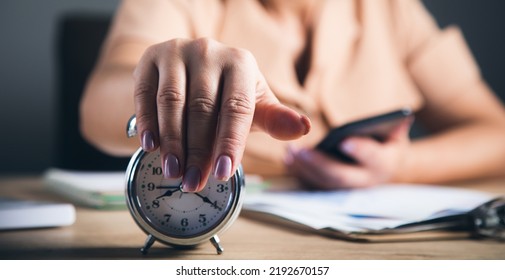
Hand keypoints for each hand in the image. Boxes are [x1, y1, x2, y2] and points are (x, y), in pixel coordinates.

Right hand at [133, 38, 310, 191]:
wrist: (191, 70)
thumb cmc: (228, 94)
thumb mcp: (254, 105)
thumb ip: (276, 119)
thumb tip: (305, 127)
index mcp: (240, 62)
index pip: (237, 107)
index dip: (230, 142)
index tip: (222, 174)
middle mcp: (209, 51)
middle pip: (202, 107)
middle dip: (198, 150)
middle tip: (193, 182)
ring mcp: (177, 52)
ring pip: (172, 101)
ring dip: (172, 140)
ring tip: (173, 171)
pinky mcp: (150, 58)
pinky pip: (145, 93)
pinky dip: (147, 121)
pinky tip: (151, 146)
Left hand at [285, 118, 412, 188]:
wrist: (384, 164)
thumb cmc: (387, 140)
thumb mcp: (396, 130)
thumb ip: (396, 124)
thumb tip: (401, 116)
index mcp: (386, 163)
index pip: (374, 158)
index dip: (361, 150)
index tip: (344, 141)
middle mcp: (366, 181)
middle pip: (341, 176)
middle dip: (320, 164)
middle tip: (301, 151)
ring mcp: (348, 188)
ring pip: (323, 182)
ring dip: (304, 169)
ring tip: (289, 152)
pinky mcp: (333, 189)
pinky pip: (314, 184)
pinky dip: (300, 172)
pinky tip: (288, 159)